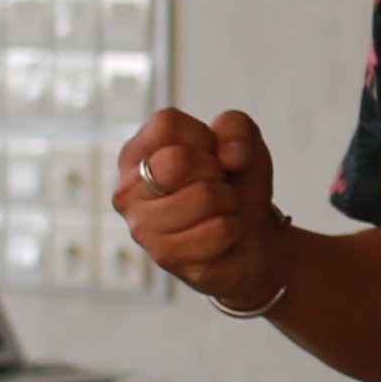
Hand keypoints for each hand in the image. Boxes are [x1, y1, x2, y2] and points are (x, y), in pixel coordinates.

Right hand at [115, 108, 290, 312]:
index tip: (208, 156)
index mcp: (135, 155)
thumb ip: (236, 126)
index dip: (203, 137)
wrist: (252, 240)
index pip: (167, 124)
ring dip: (229, 202)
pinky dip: (235, 228)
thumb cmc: (233, 186)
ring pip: (206, 196)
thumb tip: (233, 156)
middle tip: (215, 186)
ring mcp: (142, 227)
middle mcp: (128, 191)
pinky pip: (221, 229)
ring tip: (218, 211)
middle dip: (216, 171)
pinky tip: (221, 236)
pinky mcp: (166, 257)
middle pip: (180, 161)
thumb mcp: (240, 142)